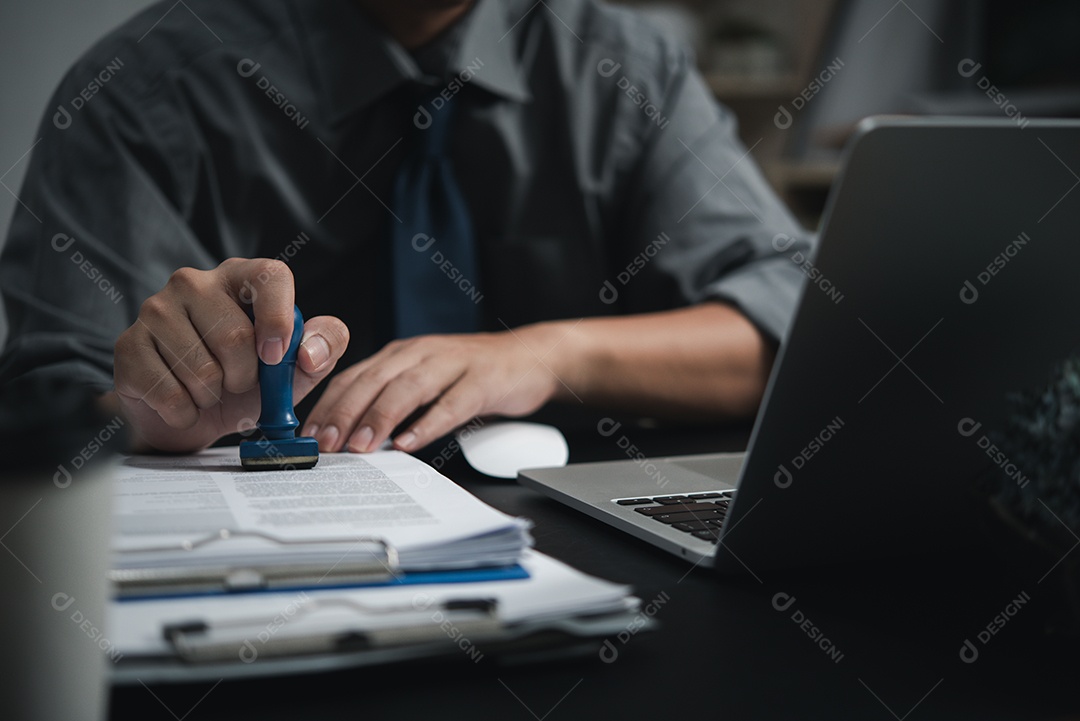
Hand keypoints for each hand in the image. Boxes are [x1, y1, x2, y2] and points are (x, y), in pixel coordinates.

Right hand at [112, 258, 348, 451]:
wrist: (195, 416)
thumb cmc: (251, 382)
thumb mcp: (298, 366)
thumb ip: (324, 346)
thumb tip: (309, 352)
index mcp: (242, 277)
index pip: (271, 276)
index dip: (279, 320)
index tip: (275, 358)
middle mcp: (194, 282)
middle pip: (234, 336)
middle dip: (245, 377)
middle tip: (237, 383)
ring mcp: (155, 309)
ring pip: (200, 368)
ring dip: (213, 397)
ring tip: (208, 391)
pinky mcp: (128, 345)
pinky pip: (167, 392)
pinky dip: (185, 412)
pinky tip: (183, 403)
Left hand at [302, 327, 566, 452]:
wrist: (528, 357)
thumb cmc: (470, 374)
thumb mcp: (423, 380)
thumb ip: (391, 402)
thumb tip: (351, 440)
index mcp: (399, 355)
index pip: (353, 377)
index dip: (328, 406)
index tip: (307, 436)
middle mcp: (420, 353)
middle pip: (373, 381)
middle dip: (345, 414)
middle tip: (326, 445)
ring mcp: (452, 364)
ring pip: (408, 389)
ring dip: (380, 418)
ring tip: (361, 447)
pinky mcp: (482, 380)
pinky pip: (451, 403)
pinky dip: (428, 424)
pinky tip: (411, 443)